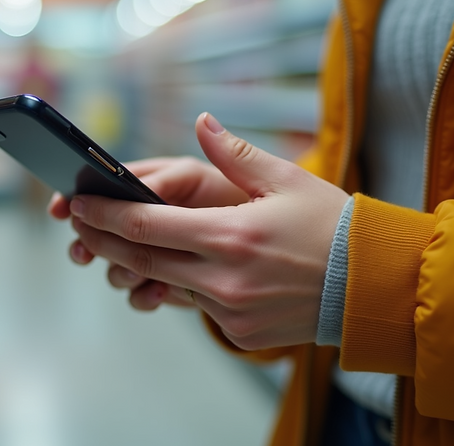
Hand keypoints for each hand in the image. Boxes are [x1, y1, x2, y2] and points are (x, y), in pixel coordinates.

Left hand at [68, 113, 349, 349]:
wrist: (375, 287)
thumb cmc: (333, 225)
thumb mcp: (286, 180)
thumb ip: (233, 154)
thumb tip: (201, 122)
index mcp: (230, 235)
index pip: (146, 225)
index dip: (104, 215)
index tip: (77, 205)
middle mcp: (223, 278)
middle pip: (141, 259)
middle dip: (104, 240)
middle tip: (79, 225)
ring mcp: (230, 310)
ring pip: (164, 285)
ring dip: (136, 265)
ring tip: (115, 245)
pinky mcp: (240, 332)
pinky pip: (197, 306)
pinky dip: (182, 285)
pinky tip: (176, 267)